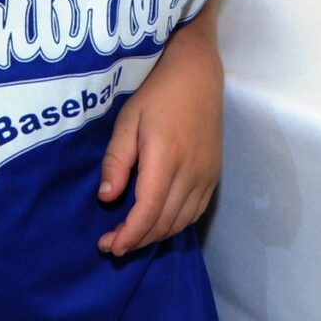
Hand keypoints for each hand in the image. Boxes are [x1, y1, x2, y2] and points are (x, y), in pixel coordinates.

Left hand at [95, 24, 221, 255]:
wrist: (197, 74)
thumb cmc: (157, 93)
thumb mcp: (128, 120)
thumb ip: (116, 160)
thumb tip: (106, 198)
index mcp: (167, 158)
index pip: (148, 211)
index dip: (129, 235)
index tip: (109, 246)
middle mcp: (192, 172)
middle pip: (165, 222)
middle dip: (137, 240)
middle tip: (112, 245)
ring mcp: (207, 175)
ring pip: (181, 221)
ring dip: (156, 236)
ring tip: (131, 238)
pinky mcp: (214, 174)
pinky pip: (195, 211)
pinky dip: (175, 225)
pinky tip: (158, 224)